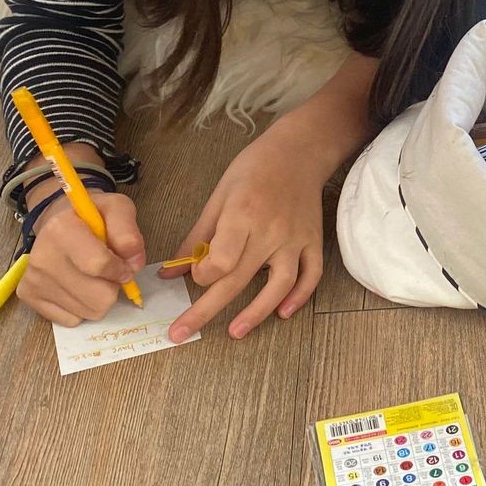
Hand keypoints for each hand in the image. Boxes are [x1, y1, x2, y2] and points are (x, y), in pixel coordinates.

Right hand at [18, 188, 147, 326]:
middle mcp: (43, 257)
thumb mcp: (117, 209)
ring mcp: (34, 280)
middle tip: (106, 270)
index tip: (124, 265)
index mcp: (61, 230)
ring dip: (98, 298)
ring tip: (90, 276)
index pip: (99, 265)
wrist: (57, 226)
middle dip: (112, 286)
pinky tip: (76, 286)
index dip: (121, 269)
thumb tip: (134, 264)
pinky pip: (73, 320)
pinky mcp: (29, 297)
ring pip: (89, 312)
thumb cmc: (91, 219)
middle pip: (100, 298)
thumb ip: (129, 232)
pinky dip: (81, 307)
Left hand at [166, 133, 323, 343]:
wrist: (298, 152)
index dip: (202, 275)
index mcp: (242, 215)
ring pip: (278, 285)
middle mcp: (270, 231)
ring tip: (236, 332)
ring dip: (257, 313)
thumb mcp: (219, 195)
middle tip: (181, 333)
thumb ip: (198, 235)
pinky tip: (282, 312)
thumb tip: (173, 270)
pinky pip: (310, 276)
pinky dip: (298, 297)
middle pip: (238, 279)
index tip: (196, 274)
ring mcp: (295, 239)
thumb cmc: (253, 169)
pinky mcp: (313, 242)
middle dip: (205, 311)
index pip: (220, 260)